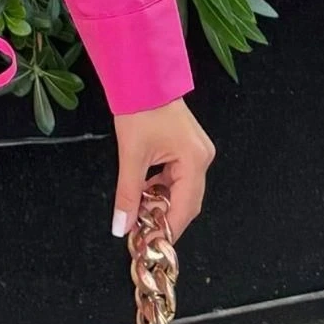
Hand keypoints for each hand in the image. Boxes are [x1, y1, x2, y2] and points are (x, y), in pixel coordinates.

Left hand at [112, 97, 215, 245]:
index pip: (186, 207)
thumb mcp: (131, 155)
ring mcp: (197, 151)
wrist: (142, 79)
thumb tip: (122, 225)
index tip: (152, 245)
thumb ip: (127, 194)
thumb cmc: (140, 109)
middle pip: (188, 201)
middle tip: (144, 233)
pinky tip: (145, 194)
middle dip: (166, 218)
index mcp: (195, 160)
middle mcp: (202, 157)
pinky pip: (178, 176)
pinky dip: (162, 188)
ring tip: (140, 216)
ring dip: (162, 203)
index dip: (169, 229)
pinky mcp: (187, 147)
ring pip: (182, 190)